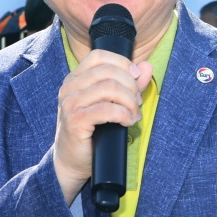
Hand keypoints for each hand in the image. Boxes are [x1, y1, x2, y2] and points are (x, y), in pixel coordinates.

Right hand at [51, 49, 153, 206]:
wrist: (72, 161)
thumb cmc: (91, 132)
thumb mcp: (110, 103)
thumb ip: (128, 84)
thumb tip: (146, 66)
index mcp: (75, 78)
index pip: (99, 56)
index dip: (122, 63)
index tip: (136, 77)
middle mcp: (69, 87)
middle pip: (108, 71)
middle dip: (130, 85)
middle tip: (137, 102)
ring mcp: (70, 103)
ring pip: (109, 88)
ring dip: (129, 101)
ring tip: (134, 114)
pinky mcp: (75, 120)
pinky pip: (107, 109)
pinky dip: (124, 114)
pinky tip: (128, 122)